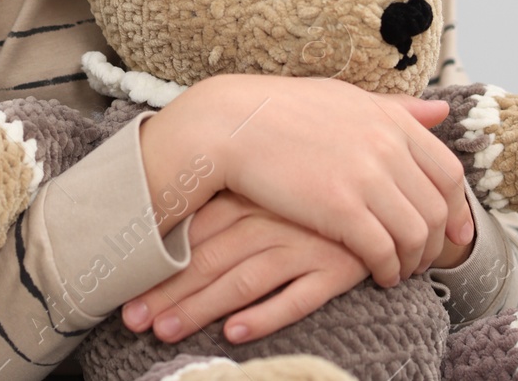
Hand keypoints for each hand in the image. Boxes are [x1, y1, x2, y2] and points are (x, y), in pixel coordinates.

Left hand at [122, 188, 369, 344]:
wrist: (391, 190)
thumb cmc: (317, 188)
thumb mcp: (271, 184)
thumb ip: (229, 202)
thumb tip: (173, 228)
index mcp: (252, 195)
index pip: (194, 232)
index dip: (159, 265)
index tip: (126, 291)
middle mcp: (272, 218)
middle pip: (209, 259)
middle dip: (168, 293)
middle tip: (133, 321)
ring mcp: (305, 244)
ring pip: (243, 280)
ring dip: (202, 308)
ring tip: (166, 332)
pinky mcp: (337, 268)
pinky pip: (298, 296)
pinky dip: (266, 316)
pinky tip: (236, 334)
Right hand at [179, 75, 474, 287]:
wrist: (232, 123)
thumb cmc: (282, 111)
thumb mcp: (346, 100)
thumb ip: (395, 110)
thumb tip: (441, 113)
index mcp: (390, 120)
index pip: (448, 171)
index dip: (457, 208)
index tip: (454, 232)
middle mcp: (387, 147)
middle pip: (436, 208)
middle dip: (436, 242)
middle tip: (422, 259)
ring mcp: (366, 177)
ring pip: (416, 234)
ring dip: (413, 261)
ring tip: (399, 271)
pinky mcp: (341, 209)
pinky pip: (384, 251)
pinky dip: (388, 269)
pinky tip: (378, 275)